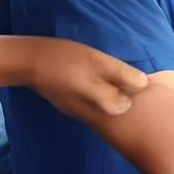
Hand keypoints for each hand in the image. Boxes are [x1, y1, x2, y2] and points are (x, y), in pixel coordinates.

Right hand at [28, 41, 148, 118]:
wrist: (29, 61)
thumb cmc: (66, 59)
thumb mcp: (97, 61)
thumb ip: (121, 74)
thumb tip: (144, 84)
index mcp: (101, 104)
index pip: (129, 107)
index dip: (137, 92)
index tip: (141, 78)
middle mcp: (91, 114)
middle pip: (117, 110)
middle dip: (126, 96)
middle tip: (130, 78)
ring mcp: (78, 111)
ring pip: (104, 109)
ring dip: (112, 95)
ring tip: (114, 77)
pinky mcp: (69, 105)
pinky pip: (91, 105)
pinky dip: (98, 96)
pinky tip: (95, 81)